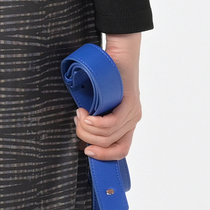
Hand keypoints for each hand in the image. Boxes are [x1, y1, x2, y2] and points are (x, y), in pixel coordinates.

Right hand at [74, 32, 141, 160]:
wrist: (119, 53)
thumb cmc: (105, 76)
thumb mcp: (98, 102)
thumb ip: (94, 117)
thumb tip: (80, 133)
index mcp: (126, 124)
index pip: (120, 151)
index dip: (103, 156)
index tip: (86, 151)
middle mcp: (132, 121)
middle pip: (108, 143)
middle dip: (86, 136)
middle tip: (77, 119)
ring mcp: (133, 113)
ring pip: (108, 135)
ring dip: (87, 128)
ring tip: (79, 113)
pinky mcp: (130, 103)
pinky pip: (112, 123)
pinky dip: (96, 123)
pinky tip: (86, 116)